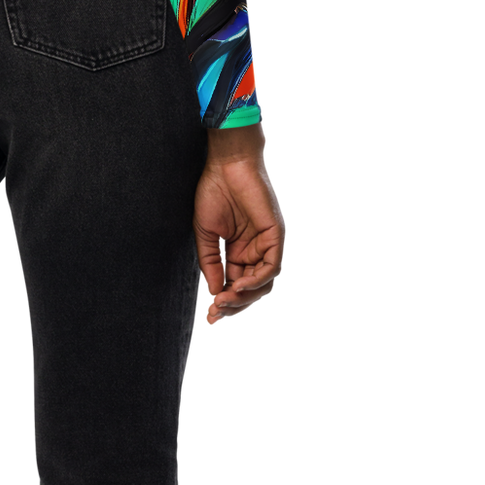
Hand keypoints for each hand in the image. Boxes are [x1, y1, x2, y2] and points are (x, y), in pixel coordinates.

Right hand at [194, 144, 286, 328]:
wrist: (225, 165)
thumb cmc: (214, 193)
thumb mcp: (207, 238)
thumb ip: (212, 267)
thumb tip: (215, 295)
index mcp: (240, 253)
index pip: (237, 287)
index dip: (225, 305)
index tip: (209, 318)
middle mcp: (257, 252)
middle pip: (253, 290)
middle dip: (235, 306)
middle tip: (216, 313)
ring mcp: (269, 245)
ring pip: (266, 283)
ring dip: (246, 296)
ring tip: (225, 300)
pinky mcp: (277, 236)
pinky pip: (273, 267)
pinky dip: (258, 279)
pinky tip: (239, 285)